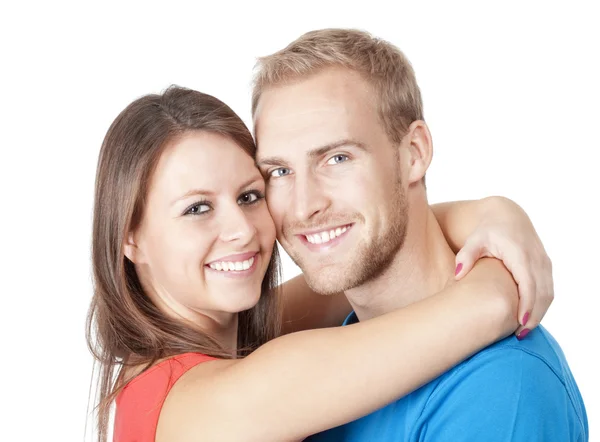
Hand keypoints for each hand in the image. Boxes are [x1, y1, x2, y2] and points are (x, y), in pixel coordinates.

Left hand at [454, 197, 552, 337]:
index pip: (528, 283)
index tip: (520, 323)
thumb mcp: (474, 240)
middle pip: (541, 293)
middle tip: (520, 335)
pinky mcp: (545, 267)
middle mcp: (536, 259)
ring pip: (548, 294)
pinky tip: (528, 318)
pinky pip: (548, 290)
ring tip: (523, 331)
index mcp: (520, 254)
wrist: (507, 216)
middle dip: (534, 316)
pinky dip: (541, 305)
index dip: (526, 304)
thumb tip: (457, 274)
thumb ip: (466, 256)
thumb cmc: (487, 230)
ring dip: (539, 313)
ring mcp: (544, 263)